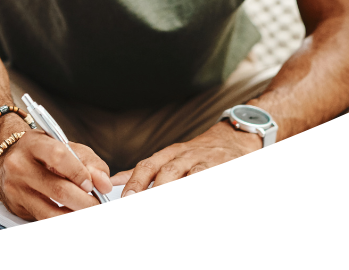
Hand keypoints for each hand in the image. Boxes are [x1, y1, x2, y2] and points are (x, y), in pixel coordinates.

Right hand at [0, 130, 112, 220]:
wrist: (6, 157)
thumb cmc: (40, 151)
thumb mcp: (64, 146)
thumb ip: (88, 162)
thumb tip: (104, 184)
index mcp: (33, 145)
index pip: (59, 157)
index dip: (80, 173)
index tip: (93, 185)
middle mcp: (20, 166)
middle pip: (58, 190)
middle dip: (85, 202)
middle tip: (97, 204)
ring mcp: (15, 189)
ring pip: (50, 213)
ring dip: (75, 216)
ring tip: (87, 212)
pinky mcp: (16, 207)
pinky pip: (44, 220)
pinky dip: (62, 221)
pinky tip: (71, 215)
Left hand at [110, 122, 261, 196]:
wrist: (233, 139)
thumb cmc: (196, 154)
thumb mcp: (169, 157)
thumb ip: (145, 171)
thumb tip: (115, 180)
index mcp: (169, 154)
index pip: (148, 166)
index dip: (136, 182)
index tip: (126, 198)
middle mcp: (185, 156)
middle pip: (166, 173)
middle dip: (153, 191)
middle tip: (142, 207)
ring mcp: (205, 162)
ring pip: (189, 178)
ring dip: (176, 193)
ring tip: (164, 208)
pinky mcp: (222, 168)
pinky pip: (209, 180)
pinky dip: (201, 191)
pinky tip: (193, 203)